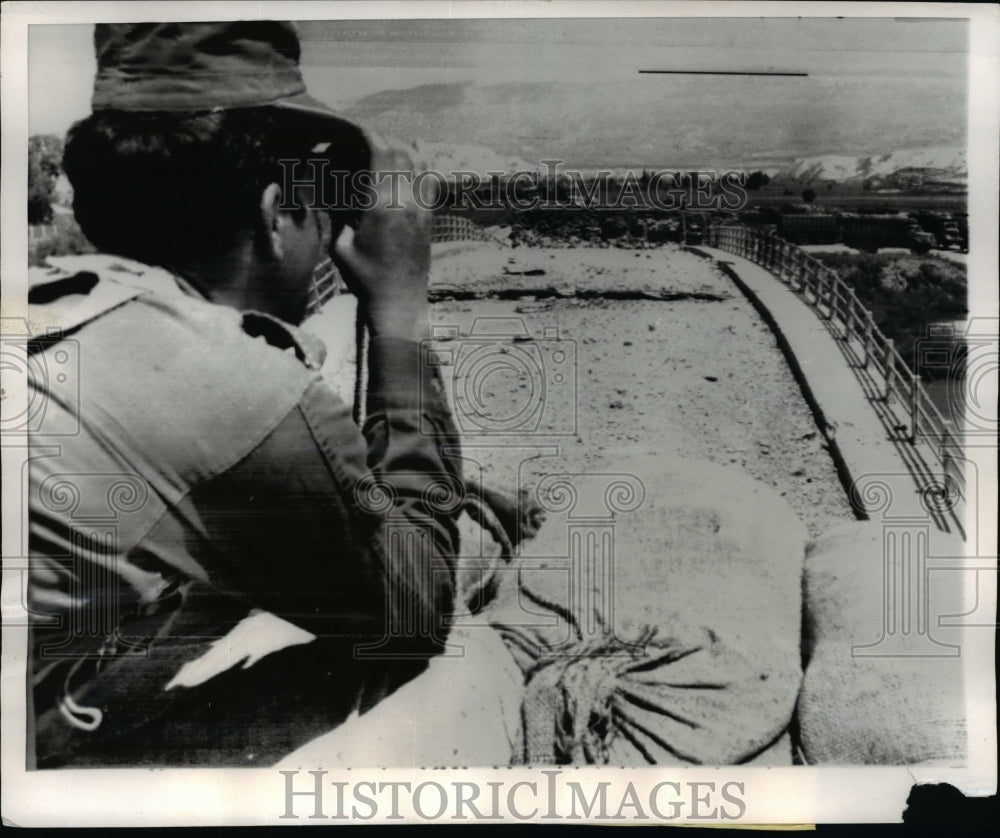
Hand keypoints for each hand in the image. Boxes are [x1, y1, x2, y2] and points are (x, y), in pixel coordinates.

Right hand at [330, 135, 431, 341]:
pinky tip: (415, 149)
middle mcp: (406, 201)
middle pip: (399, 150)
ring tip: (385, 144)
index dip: (367, 134)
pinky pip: (429, 178)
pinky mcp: (429, 216)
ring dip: (401, 146)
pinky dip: (422, 159)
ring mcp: (422, 208)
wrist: (399, 302)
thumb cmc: (365, 277)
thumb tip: (325, 188)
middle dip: (381, 138)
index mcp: (381, 205)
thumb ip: (335, 214)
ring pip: (418, 160)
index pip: (380, 152)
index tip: (354, 129)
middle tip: (364, 138)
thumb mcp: (340, 245)